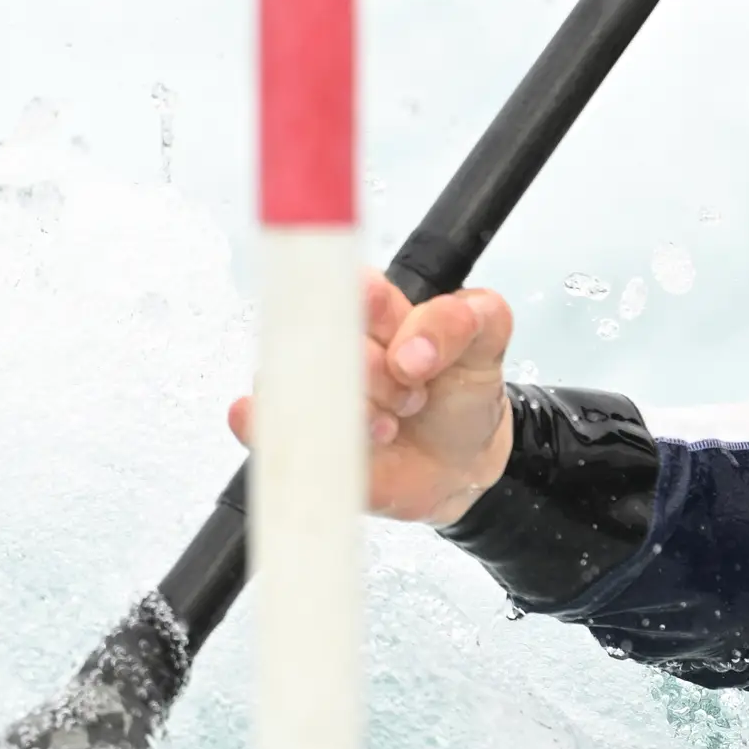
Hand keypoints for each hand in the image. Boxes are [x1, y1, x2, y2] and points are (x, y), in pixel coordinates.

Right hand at [228, 270, 515, 527]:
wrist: (457, 462)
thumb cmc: (459, 393)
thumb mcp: (488, 344)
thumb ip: (468, 319)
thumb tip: (415, 347)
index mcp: (375, 309)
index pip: (350, 285)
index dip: (365, 302)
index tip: (388, 326)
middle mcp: (335, 346)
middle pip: (326, 341)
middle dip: (374, 371)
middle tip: (411, 390)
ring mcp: (311, 390)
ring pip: (300, 385)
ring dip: (352, 411)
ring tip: (390, 427)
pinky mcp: (295, 437)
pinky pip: (261, 425)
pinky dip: (267, 426)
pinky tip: (314, 435)